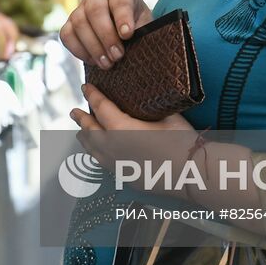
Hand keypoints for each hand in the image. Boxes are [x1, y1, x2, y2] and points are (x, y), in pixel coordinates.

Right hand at [57, 0, 151, 69]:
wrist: (123, 30)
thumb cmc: (136, 25)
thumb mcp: (145, 24)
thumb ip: (141, 31)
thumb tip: (132, 44)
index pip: (119, 1)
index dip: (122, 18)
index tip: (128, 35)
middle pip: (95, 10)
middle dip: (106, 36)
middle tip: (118, 56)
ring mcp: (79, 9)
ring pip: (78, 23)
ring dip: (93, 46)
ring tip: (107, 64)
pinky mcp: (69, 25)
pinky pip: (66, 36)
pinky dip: (79, 51)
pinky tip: (94, 61)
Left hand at [70, 84, 196, 172]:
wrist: (191, 174)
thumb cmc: (181, 141)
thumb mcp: (165, 115)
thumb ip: (148, 107)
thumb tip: (143, 98)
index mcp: (120, 128)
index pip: (100, 108)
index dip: (92, 96)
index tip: (86, 87)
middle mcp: (112, 148)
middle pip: (90, 131)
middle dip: (81, 120)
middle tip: (74, 111)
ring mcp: (116, 165)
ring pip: (93, 150)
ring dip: (85, 138)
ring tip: (81, 132)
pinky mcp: (124, 177)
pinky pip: (103, 163)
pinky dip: (96, 153)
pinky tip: (99, 152)